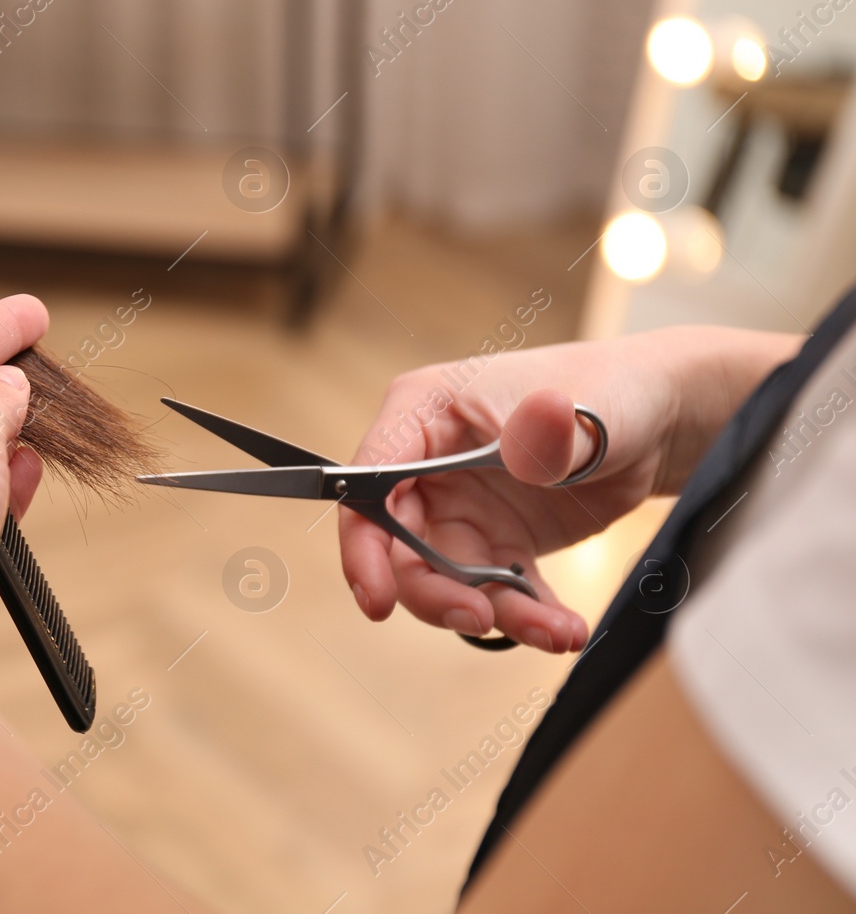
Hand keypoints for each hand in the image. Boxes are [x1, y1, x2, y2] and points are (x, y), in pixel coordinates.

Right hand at [339, 326, 801, 651]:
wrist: (656, 419)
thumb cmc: (606, 388)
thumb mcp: (575, 408)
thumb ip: (546, 429)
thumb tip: (531, 430)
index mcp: (424, 415)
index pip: (368, 482)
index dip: (361, 545)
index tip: (376, 600)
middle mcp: (429, 464)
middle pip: (396, 546)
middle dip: (434, 592)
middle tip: (479, 619)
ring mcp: (460, 507)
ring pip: (446, 580)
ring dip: (495, 614)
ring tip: (554, 630)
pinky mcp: (494, 541)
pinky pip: (494, 592)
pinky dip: (525, 617)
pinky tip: (562, 626)